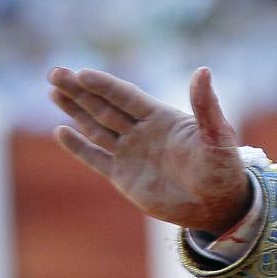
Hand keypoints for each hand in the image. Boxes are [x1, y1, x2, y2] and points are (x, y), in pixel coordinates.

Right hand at [47, 66, 253, 234]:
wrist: (217, 206)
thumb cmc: (223, 169)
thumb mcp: (217, 136)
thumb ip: (206, 106)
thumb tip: (204, 71)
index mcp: (162, 118)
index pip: (126, 96)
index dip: (104, 85)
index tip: (81, 73)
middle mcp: (143, 131)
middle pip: (104, 106)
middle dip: (80, 91)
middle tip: (55, 73)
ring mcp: (131, 153)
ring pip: (96, 127)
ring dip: (75, 110)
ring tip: (53, 92)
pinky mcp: (123, 176)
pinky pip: (96, 157)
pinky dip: (79, 146)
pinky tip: (61, 131)